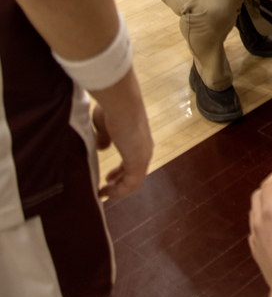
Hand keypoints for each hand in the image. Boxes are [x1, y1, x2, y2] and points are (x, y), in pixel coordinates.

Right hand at [93, 73, 153, 199]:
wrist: (122, 102)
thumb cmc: (112, 109)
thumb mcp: (104, 125)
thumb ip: (104, 137)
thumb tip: (102, 147)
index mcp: (138, 139)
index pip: (132, 160)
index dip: (120, 171)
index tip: (108, 177)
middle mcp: (144, 149)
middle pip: (134, 173)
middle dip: (119, 182)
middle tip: (105, 188)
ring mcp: (143, 155)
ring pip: (134, 181)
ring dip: (118, 190)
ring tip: (103, 194)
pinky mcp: (139, 161)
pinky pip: (131, 184)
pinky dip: (118, 191)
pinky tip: (105, 192)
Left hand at [249, 169, 271, 288]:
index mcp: (269, 213)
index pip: (268, 185)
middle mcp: (258, 223)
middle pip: (258, 196)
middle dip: (271, 188)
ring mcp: (255, 238)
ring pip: (255, 213)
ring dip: (266, 205)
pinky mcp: (256, 251)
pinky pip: (256, 230)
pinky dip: (264, 221)